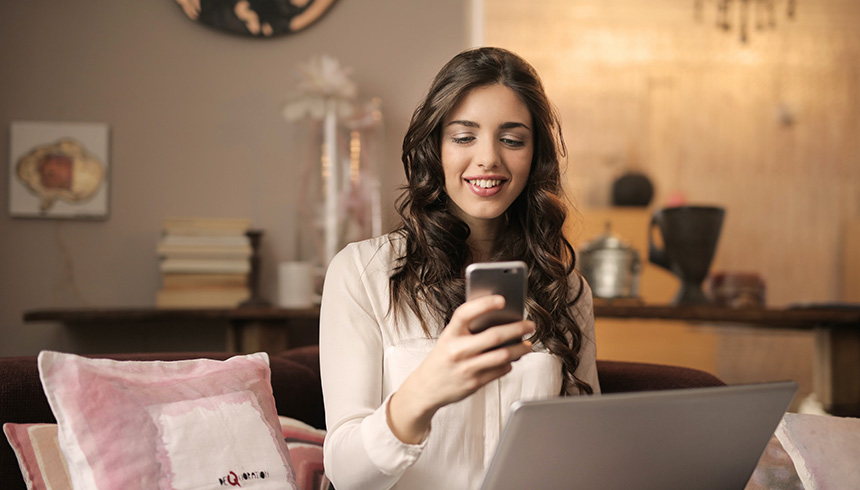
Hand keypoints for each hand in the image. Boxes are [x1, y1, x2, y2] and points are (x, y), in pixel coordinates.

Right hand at [387, 295, 534, 442]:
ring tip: (528, 344)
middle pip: (493, 336)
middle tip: (530, 325)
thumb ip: (468, 329)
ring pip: (502, 355)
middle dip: (517, 329)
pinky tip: (511, 359)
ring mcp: (466, 368)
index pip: (466, 313)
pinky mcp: (474, 383)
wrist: (426, 388)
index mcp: (449, 334)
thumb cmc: (442, 359)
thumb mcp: (448, 339)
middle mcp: (457, 350)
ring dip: (520, 349)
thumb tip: (500, 319)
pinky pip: (500, 370)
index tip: (502, 299)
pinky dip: (509, 363)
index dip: (484, 304)